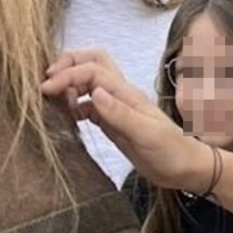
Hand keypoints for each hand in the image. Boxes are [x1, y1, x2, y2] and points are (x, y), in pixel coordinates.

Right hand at [43, 49, 209, 188]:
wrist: (186, 168)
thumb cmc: (172, 152)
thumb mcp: (147, 134)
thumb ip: (121, 114)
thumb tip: (95, 92)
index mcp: (128, 94)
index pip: (93, 71)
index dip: (68, 75)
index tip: (46, 89)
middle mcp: (121, 96)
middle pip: (93, 64)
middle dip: (68, 65)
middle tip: (47, 84)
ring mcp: (116, 109)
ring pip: (89, 83)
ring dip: (69, 85)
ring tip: (52, 102)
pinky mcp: (113, 124)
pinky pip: (88, 106)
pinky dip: (73, 106)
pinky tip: (66, 119)